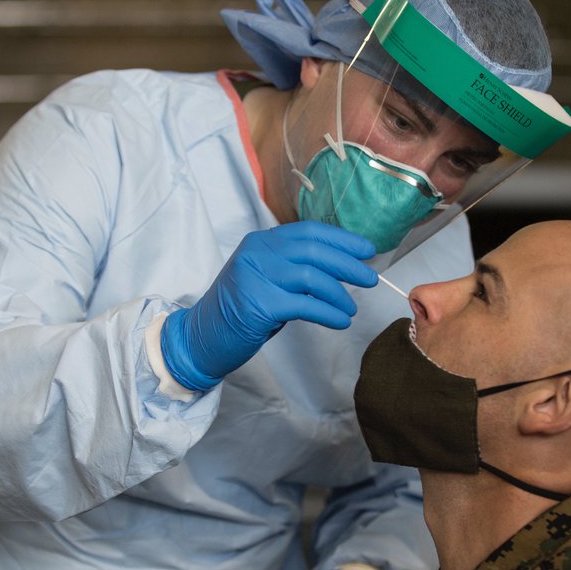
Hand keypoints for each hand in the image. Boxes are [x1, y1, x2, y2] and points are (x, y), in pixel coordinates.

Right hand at [162, 221, 376, 390]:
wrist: (201, 338)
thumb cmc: (239, 311)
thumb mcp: (265, 279)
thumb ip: (293, 267)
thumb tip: (341, 266)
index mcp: (260, 242)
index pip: (308, 232)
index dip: (341, 239)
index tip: (366, 250)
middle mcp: (256, 253)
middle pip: (314, 251)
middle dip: (348, 264)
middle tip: (370, 279)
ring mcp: (255, 277)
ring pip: (312, 277)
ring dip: (339, 293)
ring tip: (350, 308)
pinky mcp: (258, 305)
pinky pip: (305, 305)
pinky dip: (329, 313)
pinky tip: (341, 321)